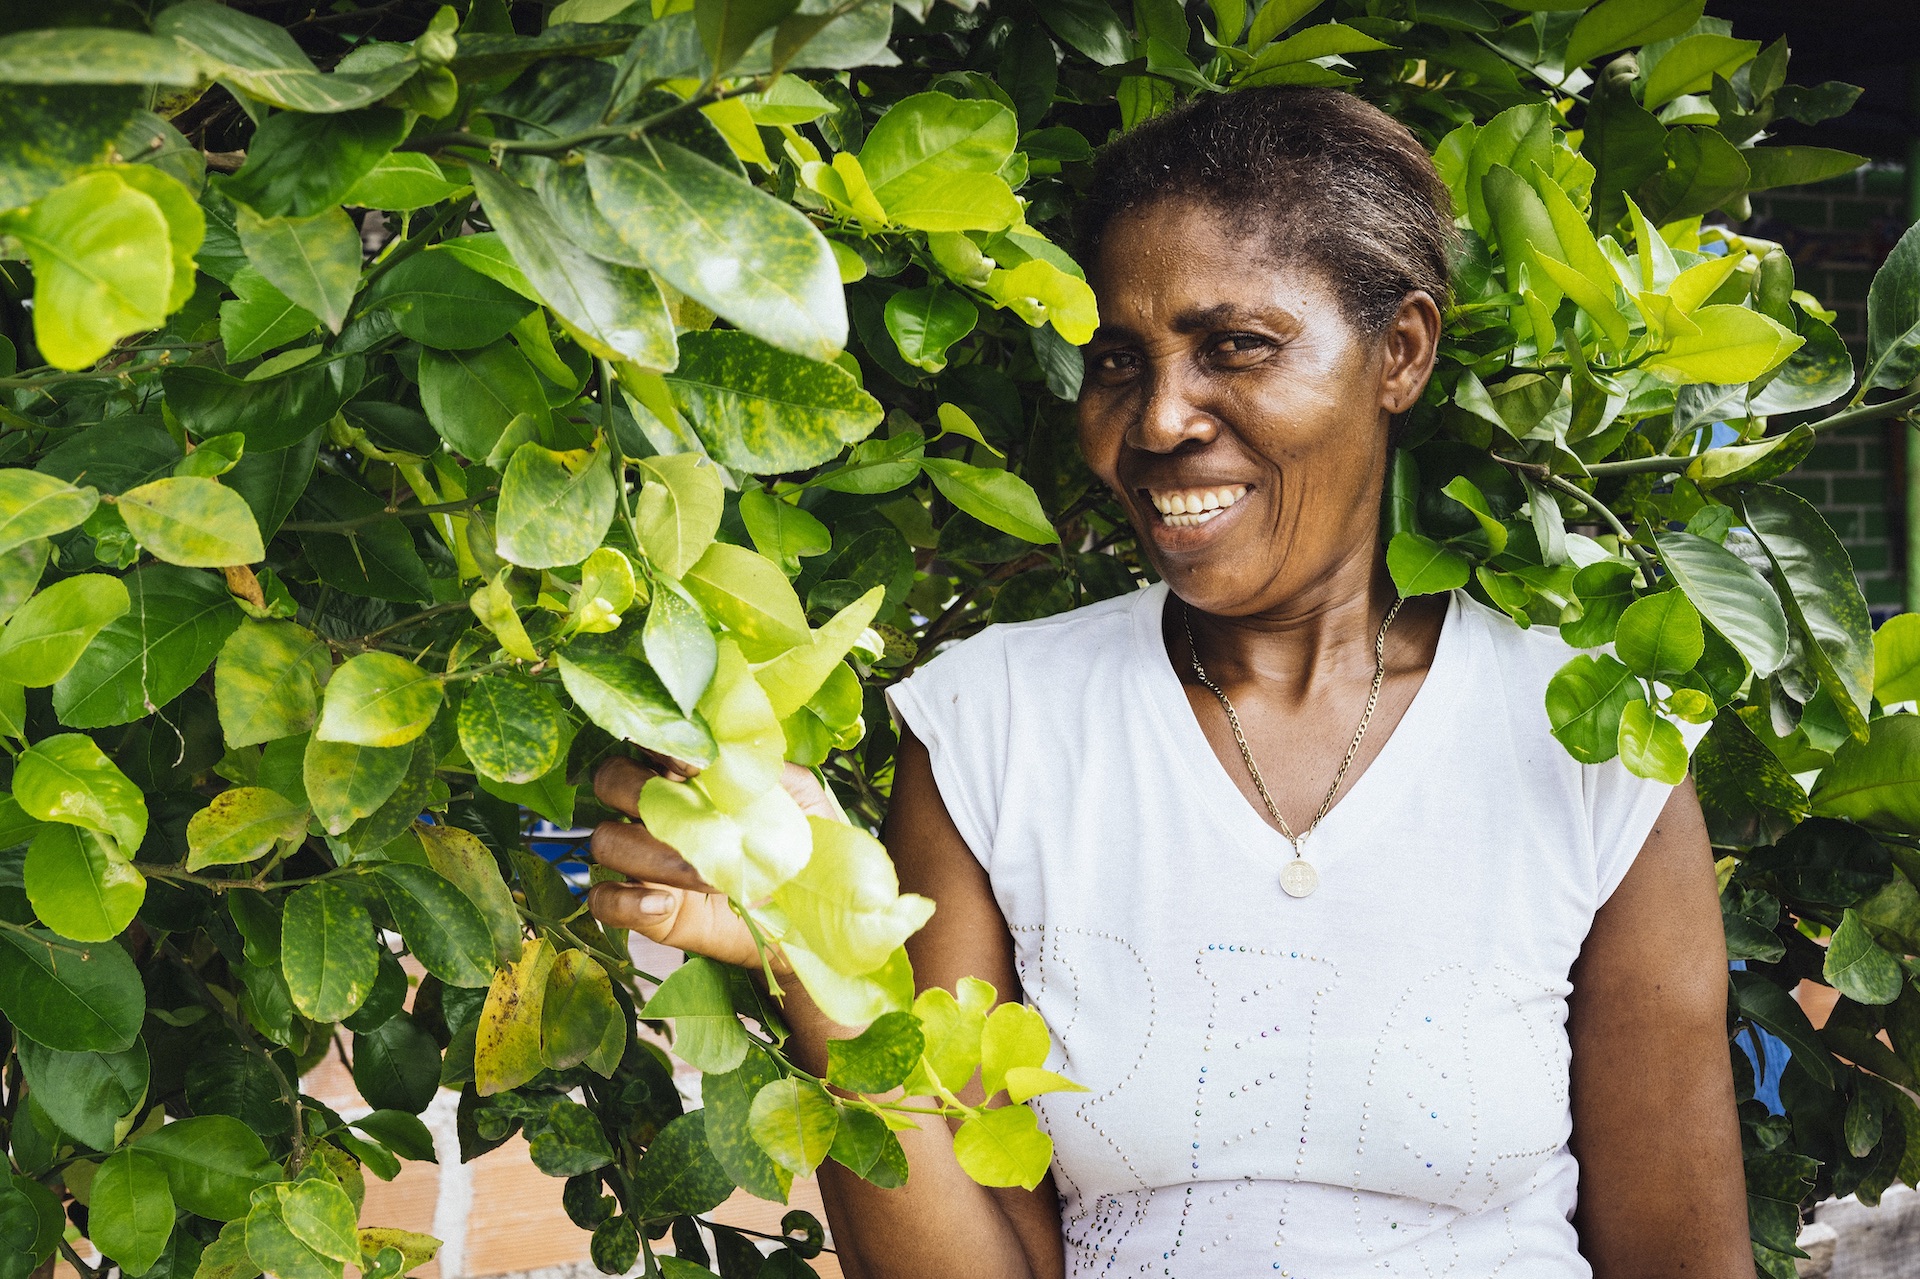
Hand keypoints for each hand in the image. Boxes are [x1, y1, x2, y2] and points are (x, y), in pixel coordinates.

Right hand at [585, 755, 838, 972]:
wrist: (811, 919)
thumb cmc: (803, 851)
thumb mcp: (803, 801)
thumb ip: (770, 770)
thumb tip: (734, 752)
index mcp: (690, 777)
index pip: (649, 743)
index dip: (658, 744)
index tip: (695, 766)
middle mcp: (657, 812)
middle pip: (611, 781)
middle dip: (636, 791)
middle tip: (689, 817)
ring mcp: (646, 861)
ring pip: (607, 841)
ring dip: (651, 856)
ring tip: (707, 877)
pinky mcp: (647, 909)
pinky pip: (604, 900)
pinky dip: (626, 901)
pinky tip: (664, 903)